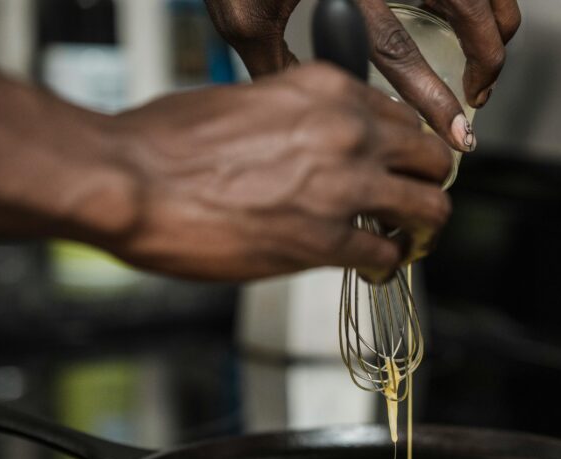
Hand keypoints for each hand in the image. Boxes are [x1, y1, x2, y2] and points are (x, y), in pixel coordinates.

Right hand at [106, 63, 451, 280]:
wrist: (129, 180)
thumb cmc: (167, 143)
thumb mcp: (247, 101)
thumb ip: (297, 119)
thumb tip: (315, 145)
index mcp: (326, 90)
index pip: (401, 116)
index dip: (404, 148)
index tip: (400, 165)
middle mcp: (346, 131)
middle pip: (430, 158)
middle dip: (427, 184)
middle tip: (414, 204)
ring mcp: (341, 187)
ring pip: (428, 209)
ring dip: (421, 229)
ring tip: (407, 241)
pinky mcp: (324, 240)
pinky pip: (385, 254)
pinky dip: (386, 264)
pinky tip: (373, 266)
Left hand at [205, 0, 521, 151]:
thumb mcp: (244, 10)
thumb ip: (273, 60)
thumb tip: (307, 103)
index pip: (401, 51)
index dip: (434, 99)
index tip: (456, 133)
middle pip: (473, 11)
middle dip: (487, 61)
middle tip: (477, 94)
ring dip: (494, 23)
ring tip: (481, 56)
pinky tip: (463, 12)